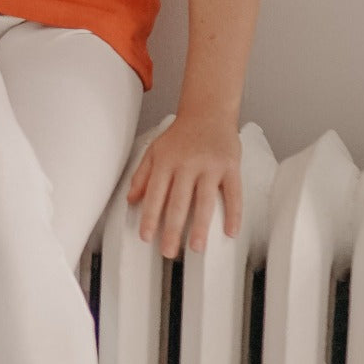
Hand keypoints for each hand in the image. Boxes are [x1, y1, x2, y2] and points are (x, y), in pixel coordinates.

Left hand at [126, 114, 241, 257]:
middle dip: (172, 229)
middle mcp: (187, 163)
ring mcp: (210, 165)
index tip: (146, 237)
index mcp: (166, 160)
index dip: (149, 216)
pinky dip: (233, 214)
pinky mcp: (230, 166)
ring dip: (200, 226)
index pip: (155, 193)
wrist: (208, 111)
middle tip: (169, 252)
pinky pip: (233, 193)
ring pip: (205, 200)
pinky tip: (230, 232)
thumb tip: (130, 200)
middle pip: (178, 201)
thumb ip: (142, 175)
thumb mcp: (155, 150)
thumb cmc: (180, 135)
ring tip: (196, 247)